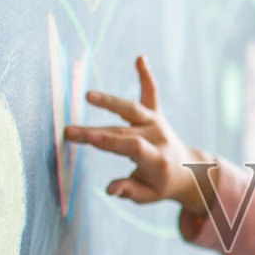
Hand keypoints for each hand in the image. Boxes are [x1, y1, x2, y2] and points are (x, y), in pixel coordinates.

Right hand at [63, 55, 216, 216]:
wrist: (187, 171)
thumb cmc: (160, 185)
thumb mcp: (147, 196)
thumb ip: (129, 191)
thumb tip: (110, 189)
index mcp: (157, 160)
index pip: (132, 147)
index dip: (111, 141)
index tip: (88, 138)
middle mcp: (158, 137)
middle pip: (123, 131)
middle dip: (94, 132)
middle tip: (68, 132)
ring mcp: (157, 123)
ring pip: (132, 110)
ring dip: (110, 101)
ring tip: (88, 96)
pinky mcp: (156, 114)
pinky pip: (151, 93)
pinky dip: (146, 76)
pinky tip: (140, 58)